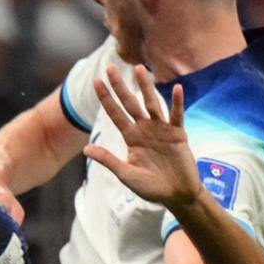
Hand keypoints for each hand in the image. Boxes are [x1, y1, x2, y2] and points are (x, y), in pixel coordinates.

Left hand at [81, 69, 202, 210]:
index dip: (106, 99)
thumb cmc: (151, 187)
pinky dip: (177, 103)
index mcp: (131, 138)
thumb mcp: (126, 174)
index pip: (115, 114)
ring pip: (152, 104)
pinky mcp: (178, 134)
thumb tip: (85, 149)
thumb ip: (108, 160)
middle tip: (110, 68)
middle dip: (120, 87)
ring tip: (139, 69)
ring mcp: (162, 129)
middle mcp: (145, 129)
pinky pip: (177, 116)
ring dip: (146, 87)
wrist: (176, 195)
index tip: (96, 82)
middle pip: (130, 104)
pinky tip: (177, 88)